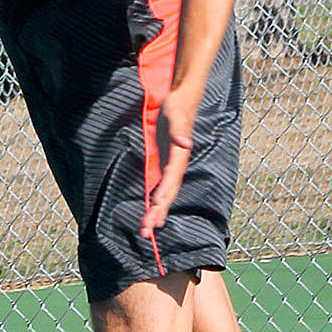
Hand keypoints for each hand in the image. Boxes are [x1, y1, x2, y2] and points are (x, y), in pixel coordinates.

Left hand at [142, 85, 199, 237]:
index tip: (156, 205)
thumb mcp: (176, 116)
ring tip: (147, 230)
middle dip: (157, 211)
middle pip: (168, 192)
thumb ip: (179, 131)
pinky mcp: (166, 165)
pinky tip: (153, 213)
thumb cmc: (178, 108)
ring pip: (165, 194)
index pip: (172, 177)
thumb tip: (185, 144)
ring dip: (157, 212)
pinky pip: (162, 188)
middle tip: (146, 229)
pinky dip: (157, 202)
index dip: (164, 191)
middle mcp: (177, 165)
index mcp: (180, 156)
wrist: (182, 102)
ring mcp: (172, 167)